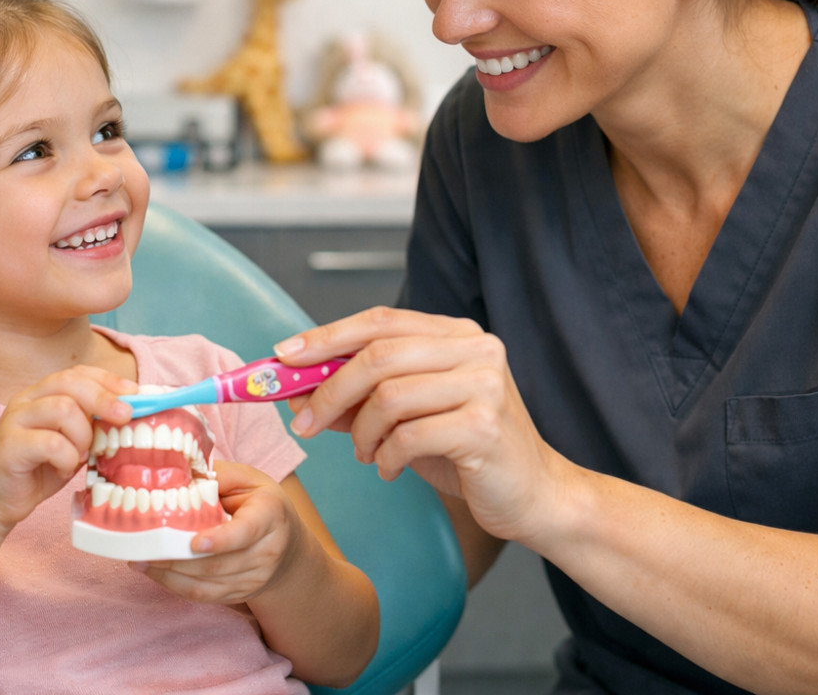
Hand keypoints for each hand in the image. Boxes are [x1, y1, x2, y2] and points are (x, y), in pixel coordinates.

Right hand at [0, 366, 135, 536]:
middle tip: (125, 418)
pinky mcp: (8, 445)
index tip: (135, 393)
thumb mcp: (72, 444)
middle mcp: (26, 400)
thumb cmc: (37, 470)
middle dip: (104, 398)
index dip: (108, 380)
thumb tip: (130, 416)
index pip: (77, 373)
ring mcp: (14, 420)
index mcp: (41, 394)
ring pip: (63, 408)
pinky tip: (63, 468)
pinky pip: (50, 442)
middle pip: (70, 382)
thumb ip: (91, 427)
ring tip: (81, 456)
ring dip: (83, 435)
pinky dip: (66, 457)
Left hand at [137, 462, 305, 605]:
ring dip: (171, 576)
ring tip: (142, 561)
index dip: (220, 540)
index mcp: (271, 515)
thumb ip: (217, 475)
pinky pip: (206, 596)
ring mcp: (257, 578)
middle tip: (145, 549)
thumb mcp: (248, 479)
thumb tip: (178, 472)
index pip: (246, 532)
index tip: (194, 543)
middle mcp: (268, 551)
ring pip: (209, 584)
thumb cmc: (261, 503)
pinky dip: (177, 587)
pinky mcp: (242, 594)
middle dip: (178, 559)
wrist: (289, 544)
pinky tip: (156, 574)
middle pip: (219, 564)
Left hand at [280, 306, 562, 543]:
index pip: (379, 321)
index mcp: (457, 334)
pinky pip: (409, 436)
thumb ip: (360, 398)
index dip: (326, 336)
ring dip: (361, 433)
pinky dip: (387, 458)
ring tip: (366, 455)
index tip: (282, 357)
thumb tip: (295, 391)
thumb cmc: (467, 453)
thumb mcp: (408, 418)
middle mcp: (475, 349)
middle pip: (378, 355)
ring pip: (389, 397)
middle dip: (328, 390)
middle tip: (302, 424)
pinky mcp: (485, 427)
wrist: (534, 496)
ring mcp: (485, 385)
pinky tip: (391, 470)